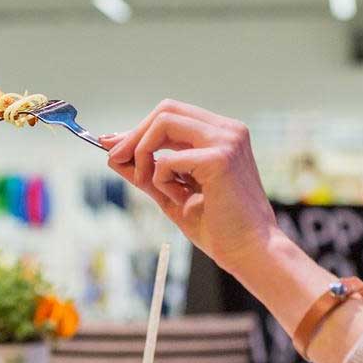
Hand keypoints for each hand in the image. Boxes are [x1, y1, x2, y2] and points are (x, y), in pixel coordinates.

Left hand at [101, 100, 279, 270]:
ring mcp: (226, 140)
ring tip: (144, 181)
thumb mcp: (173, 194)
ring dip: (143, 152)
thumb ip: (147, 172)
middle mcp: (228, 130)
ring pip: (163, 123)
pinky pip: (167, 159)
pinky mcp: (220, 158)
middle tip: (114, 158)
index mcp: (223, 134)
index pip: (173, 115)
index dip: (139, 128)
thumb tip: (112, 153)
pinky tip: (178, 198)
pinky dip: (160, 179)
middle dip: (134, 134)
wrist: (250, 252)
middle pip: (165, 110)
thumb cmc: (219, 228)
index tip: (112, 144)